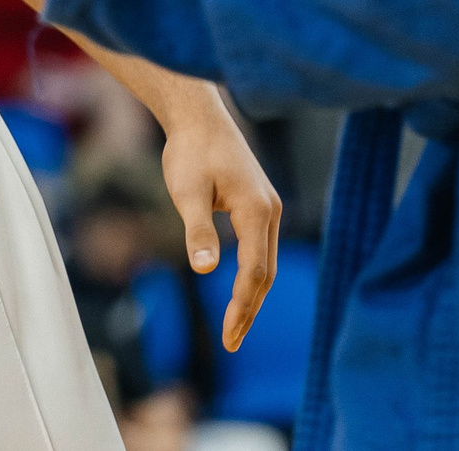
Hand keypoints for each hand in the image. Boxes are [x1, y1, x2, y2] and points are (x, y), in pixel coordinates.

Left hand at [156, 92, 282, 350]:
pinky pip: (261, 249)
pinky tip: (239, 290)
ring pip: (266, 262)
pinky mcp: (259, 205)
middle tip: (230, 341)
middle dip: (249, 308)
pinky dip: (252, 275)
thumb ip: (198, 230)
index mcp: (257, 211)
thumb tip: (205, 270)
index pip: (255, 270)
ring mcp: (268, 208)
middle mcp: (270, 212)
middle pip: (266, 273)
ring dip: (252, 295)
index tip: (228, 333)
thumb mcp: (187, 192)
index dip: (242, 304)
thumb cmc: (191, 151)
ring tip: (234, 326)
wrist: (198, 117)